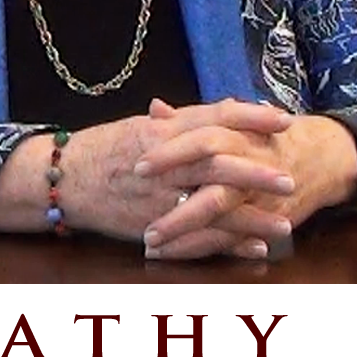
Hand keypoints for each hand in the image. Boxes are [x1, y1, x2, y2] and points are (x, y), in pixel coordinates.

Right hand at [57, 99, 295, 250]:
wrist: (64, 179)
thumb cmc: (106, 148)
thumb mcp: (145, 126)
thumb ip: (186, 120)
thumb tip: (226, 108)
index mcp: (165, 129)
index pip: (215, 117)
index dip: (251, 117)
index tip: (285, 120)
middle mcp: (166, 159)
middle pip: (218, 161)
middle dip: (257, 171)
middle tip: (292, 179)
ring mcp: (159, 193)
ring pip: (212, 202)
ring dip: (251, 216)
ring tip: (285, 224)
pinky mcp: (154, 223)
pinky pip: (195, 235)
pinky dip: (227, 243)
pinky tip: (255, 248)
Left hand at [135, 103, 356, 259]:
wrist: (322, 155)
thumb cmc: (264, 135)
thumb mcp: (231, 120)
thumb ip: (190, 117)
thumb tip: (154, 109)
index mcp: (238, 133)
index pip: (201, 139)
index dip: (170, 152)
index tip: (137, 166)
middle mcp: (250, 163)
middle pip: (212, 184)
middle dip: (179, 208)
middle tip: (145, 225)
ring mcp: (261, 194)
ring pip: (222, 215)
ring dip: (187, 233)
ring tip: (151, 246)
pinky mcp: (270, 217)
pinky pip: (236, 237)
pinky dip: (207, 247)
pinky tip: (177, 255)